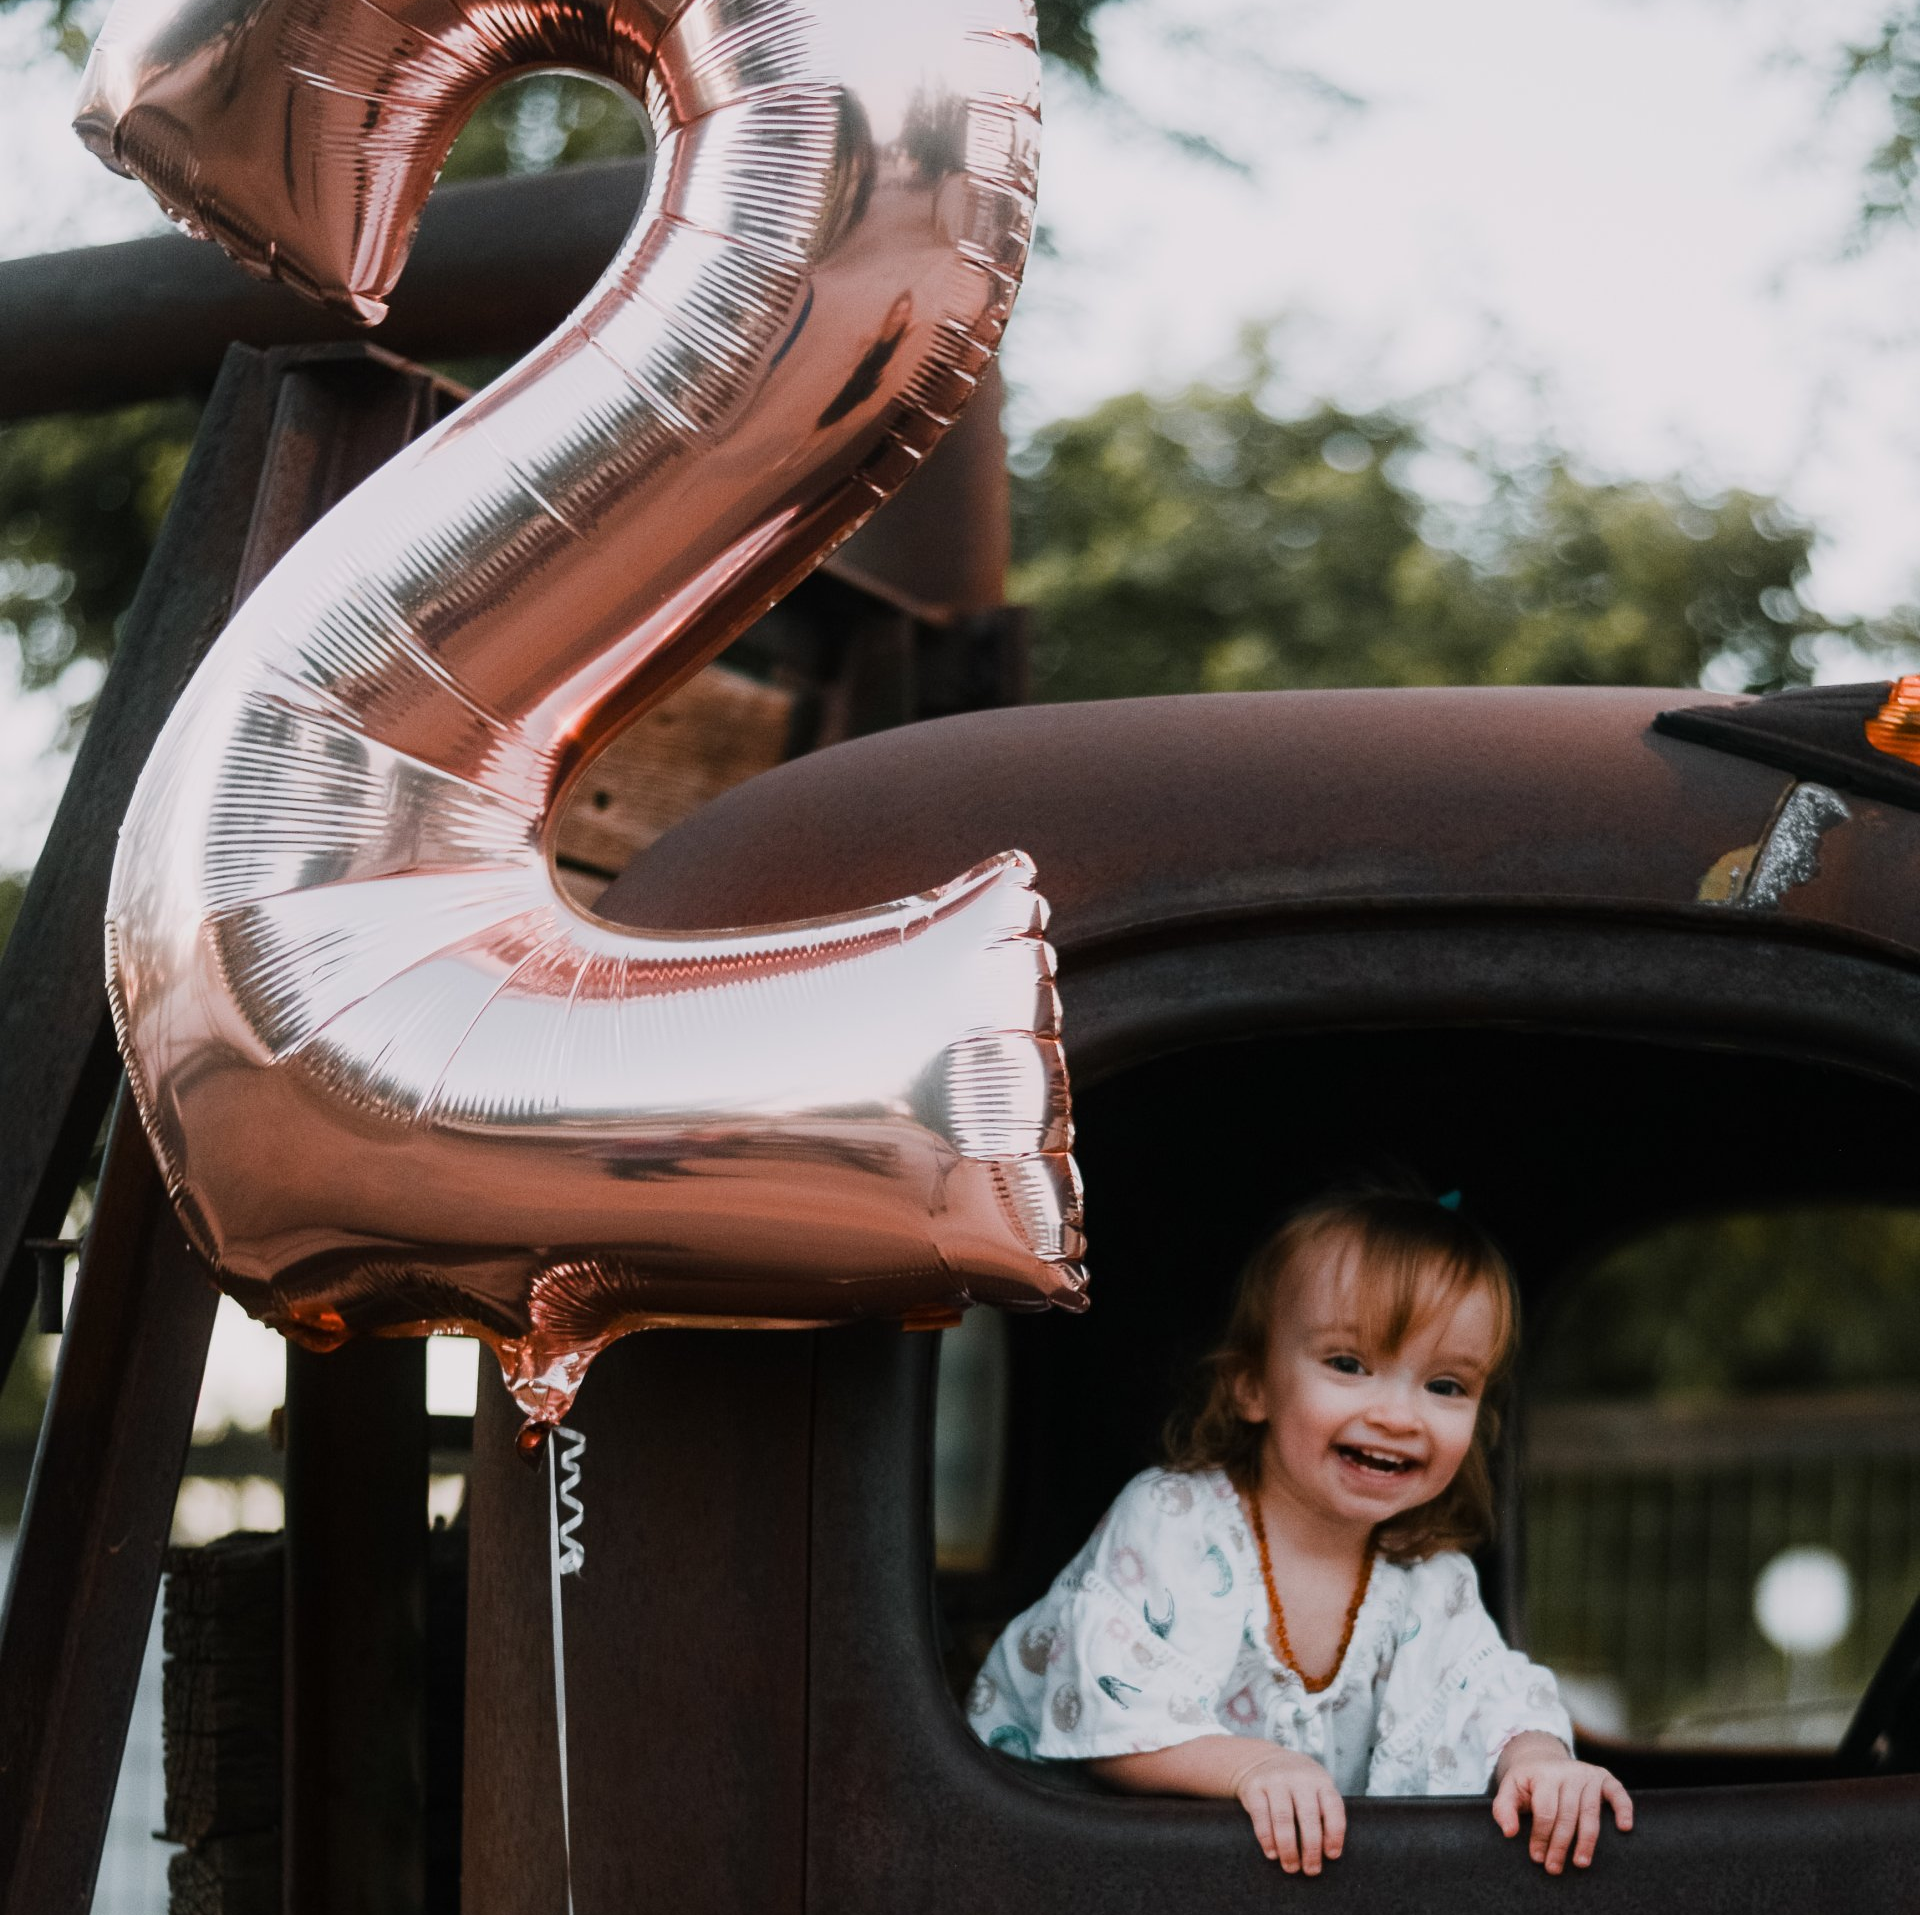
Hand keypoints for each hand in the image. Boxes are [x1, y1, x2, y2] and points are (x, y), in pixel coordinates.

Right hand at [1228, 1746, 1345, 1874]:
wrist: (1260, 1758)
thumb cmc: (1296, 1783)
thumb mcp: (1315, 1787)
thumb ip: (1324, 1811)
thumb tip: (1329, 1851)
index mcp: (1319, 1779)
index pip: (1333, 1807)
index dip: (1334, 1834)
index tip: (1331, 1855)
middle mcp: (1298, 1778)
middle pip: (1308, 1817)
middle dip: (1311, 1849)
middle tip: (1311, 1870)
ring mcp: (1274, 1780)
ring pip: (1283, 1819)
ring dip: (1288, 1849)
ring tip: (1291, 1867)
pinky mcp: (1254, 1787)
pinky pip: (1260, 1817)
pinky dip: (1267, 1839)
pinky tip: (1272, 1853)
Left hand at [1491, 1733, 1632, 1873]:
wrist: (1542, 1758)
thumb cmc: (1527, 1782)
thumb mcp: (1509, 1789)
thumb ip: (1503, 1808)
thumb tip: (1509, 1832)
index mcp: (1544, 1775)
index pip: (1545, 1811)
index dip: (1540, 1836)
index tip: (1537, 1857)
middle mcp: (1568, 1772)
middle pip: (1567, 1816)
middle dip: (1560, 1845)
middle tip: (1554, 1868)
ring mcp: (1587, 1775)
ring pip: (1590, 1813)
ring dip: (1587, 1841)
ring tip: (1580, 1863)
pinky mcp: (1604, 1778)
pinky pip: (1617, 1793)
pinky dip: (1624, 1809)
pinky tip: (1624, 1828)